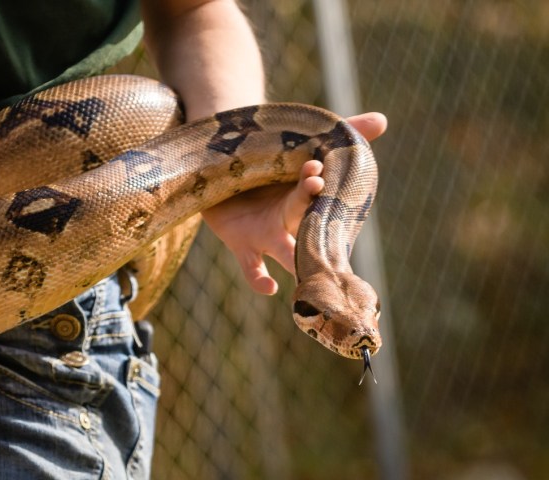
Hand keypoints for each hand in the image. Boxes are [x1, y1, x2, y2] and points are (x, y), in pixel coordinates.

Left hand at [202, 112, 387, 294]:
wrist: (223, 175)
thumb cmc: (268, 166)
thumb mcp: (296, 145)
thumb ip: (337, 135)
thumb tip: (380, 121)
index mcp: (304, 196)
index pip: (320, 196)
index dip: (318, 187)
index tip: (316, 173)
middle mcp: (290, 220)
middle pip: (306, 225)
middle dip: (313, 221)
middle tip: (314, 204)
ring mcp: (267, 235)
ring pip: (287, 251)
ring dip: (297, 257)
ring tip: (307, 271)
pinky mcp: (241, 245)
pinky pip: (253, 268)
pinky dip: (260, 280)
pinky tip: (269, 289)